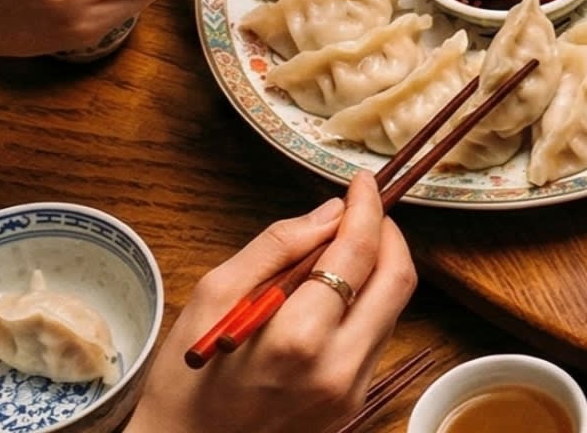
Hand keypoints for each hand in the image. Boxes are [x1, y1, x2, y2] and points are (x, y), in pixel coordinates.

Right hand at [128, 175, 418, 432]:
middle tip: (363, 211)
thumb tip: (330, 212)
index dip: (367, 208)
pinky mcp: (354, 403)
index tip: (362, 182)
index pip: (358, 253)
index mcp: (298, 337)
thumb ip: (277, 248)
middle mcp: (339, 367)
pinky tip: (334, 296)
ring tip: (341, 251)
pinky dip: (367, 304)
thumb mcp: (215, 296)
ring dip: (379, 269)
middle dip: (387, 233)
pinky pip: (378, 338)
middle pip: (398, 280)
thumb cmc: (188, 376)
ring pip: (394, 308)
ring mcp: (352, 390)